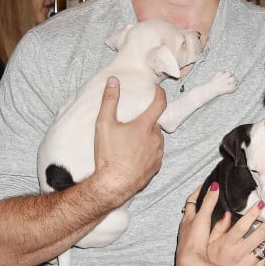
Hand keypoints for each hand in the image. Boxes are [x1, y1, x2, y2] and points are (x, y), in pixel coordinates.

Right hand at [93, 77, 165, 205]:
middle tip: (133, 123)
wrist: (113, 184)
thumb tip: (113, 80)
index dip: (160, 94)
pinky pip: (155, 154)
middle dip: (146, 121)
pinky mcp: (156, 167)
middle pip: (154, 123)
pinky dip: (148, 151)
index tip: (157, 90)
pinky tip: (134, 155)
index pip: (160, 104)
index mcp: (145, 126)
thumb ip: (109, 100)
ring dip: (147, 137)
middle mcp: (156, 139)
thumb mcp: (104, 124)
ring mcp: (157, 154)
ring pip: (156, 139)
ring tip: (131, 141)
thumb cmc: (109, 155)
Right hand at [176, 185, 264, 265]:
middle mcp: (239, 253)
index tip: (260, 204)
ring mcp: (248, 263)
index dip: (253, 213)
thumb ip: (219, 227)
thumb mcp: (209, 243)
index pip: (244, 225)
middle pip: (260, 233)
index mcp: (227, 243)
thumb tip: (228, 214)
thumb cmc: (211, 260)